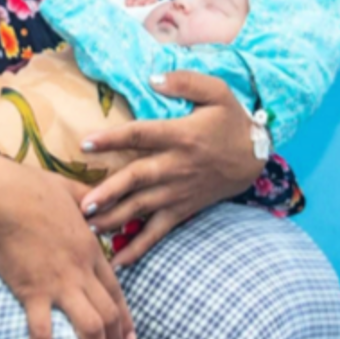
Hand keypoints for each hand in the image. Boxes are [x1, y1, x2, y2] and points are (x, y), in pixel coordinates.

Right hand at [0, 162, 135, 338]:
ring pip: (90, 327)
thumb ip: (86, 196)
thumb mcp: (68, 187)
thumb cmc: (31, 187)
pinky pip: (44, 331)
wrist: (1, 195)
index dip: (125, 317)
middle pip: (108, 313)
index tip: (129, 337)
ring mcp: (58, 282)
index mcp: (89, 247)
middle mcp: (80, 269)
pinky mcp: (32, 291)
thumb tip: (96, 198)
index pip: (115, 290)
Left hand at [79, 71, 263, 267]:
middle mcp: (177, 166)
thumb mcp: (217, 91)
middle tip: (83, 204)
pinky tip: (119, 260)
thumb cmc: (231, 120)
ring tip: (89, 228)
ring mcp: (180, 191)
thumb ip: (184, 81)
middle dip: (109, 192)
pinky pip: (159, 231)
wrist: (256, 155)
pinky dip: (139, 247)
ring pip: (143, 207)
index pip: (140, 136)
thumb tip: (153, 78)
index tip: (85, 143)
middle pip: (138, 179)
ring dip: (115, 219)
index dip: (113, 139)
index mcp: (180, 135)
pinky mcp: (184, 209)